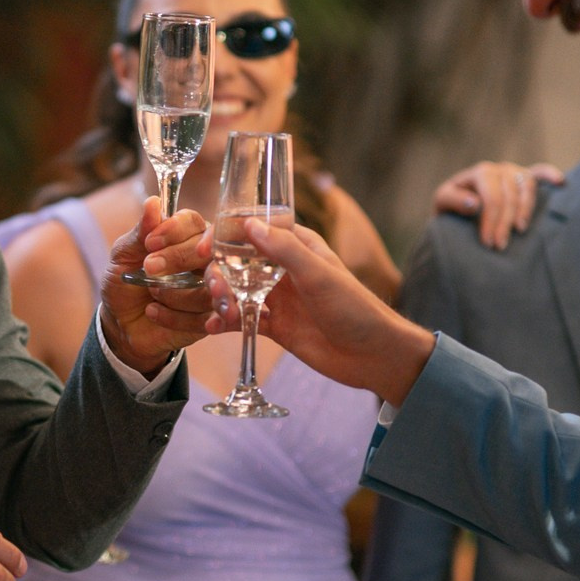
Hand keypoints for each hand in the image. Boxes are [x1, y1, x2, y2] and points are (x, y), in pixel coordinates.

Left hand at [99, 196, 213, 375]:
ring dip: (174, 293)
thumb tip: (152, 203)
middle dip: (177, 259)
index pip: (193, 222)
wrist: (121, 323)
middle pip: (208, 250)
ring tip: (151, 297)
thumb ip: (140, 232)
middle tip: (149, 270)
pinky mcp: (214, 316)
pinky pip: (207, 316)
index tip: (149, 243)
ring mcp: (212, 287)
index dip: (175, 230)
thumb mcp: (123, 256)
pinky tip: (156, 314)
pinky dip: (178, 318)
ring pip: (209, 285)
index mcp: (185, 235)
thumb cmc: (124, 282)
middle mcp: (204, 258)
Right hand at [205, 218, 430, 404]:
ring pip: (237, 291)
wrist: (374, 356)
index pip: (253, 230)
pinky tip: (214, 328)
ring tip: (222, 314)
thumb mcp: (318, 274)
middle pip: (238, 262)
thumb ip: (283, 249)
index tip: (205, 249)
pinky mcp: (277, 326)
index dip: (225, 236)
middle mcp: (284, 269)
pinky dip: (227, 322)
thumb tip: (248, 224)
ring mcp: (279, 298)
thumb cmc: (355, 308)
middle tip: (219, 292)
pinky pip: (244, 319)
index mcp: (297, 246)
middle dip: (220, 273)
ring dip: (222, 298)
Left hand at [432, 160, 562, 251]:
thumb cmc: (451, 206)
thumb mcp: (443, 203)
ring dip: (525, 210)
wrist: (457, 206)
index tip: (488, 243)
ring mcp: (515, 171)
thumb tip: (474, 203)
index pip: (492, 197)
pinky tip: (561, 183)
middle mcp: (500, 169)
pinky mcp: (525, 177)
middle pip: (510, 196)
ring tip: (520, 230)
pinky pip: (540, 173)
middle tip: (500, 246)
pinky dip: (550, 175)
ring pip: (527, 188)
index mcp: (481, 172)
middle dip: (505, 223)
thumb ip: (454, 201)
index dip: (492, 220)